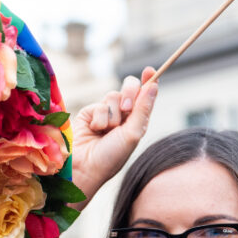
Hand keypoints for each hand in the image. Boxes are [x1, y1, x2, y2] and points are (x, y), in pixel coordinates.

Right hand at [71, 67, 157, 208]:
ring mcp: (106, 114)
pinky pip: (100, 104)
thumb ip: (143, 109)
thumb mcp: (132, 134)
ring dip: (112, 113)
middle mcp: (122, 116)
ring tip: (106, 130)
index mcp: (137, 122)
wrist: (84, 167)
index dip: (148, 82)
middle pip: (130, 89)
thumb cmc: (111, 157)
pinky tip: (94, 131)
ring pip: (113, 96)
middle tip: (126, 108)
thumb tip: (154, 85)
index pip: (145, 97)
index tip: (149, 70)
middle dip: (129, 93)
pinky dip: (99, 118)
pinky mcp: (90, 113)